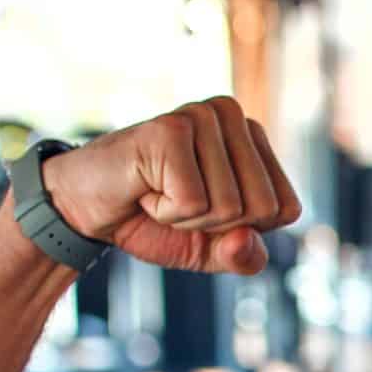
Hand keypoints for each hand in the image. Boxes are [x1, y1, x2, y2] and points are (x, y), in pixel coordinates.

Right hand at [39, 96, 302, 275]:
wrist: (85, 208)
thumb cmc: (151, 221)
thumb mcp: (210, 249)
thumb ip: (243, 255)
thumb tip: (246, 240)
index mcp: (253, 136)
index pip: (286, 209)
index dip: (245, 229)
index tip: (204, 210)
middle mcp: (231, 115)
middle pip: (263, 209)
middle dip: (216, 225)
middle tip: (177, 201)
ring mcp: (201, 116)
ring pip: (230, 207)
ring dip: (186, 218)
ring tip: (158, 192)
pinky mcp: (171, 128)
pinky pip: (192, 202)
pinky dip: (164, 211)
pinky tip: (144, 188)